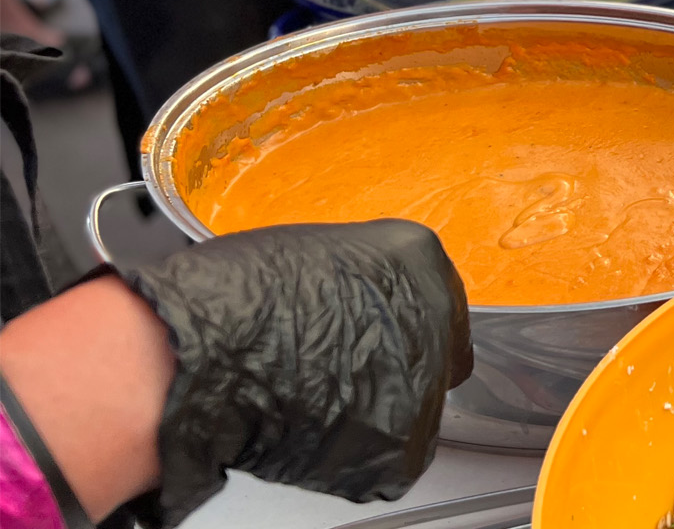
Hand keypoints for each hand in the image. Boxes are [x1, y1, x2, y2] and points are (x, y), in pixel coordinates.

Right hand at [119, 220, 471, 526]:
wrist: (201, 352)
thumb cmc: (235, 296)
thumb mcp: (311, 251)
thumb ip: (358, 274)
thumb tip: (355, 296)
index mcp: (417, 255)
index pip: (438, 296)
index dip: (403, 322)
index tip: (382, 335)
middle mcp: (436, 316)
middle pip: (436, 352)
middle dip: (397, 366)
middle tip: (344, 372)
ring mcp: (424, 384)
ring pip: (411, 408)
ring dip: (373, 411)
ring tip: (313, 401)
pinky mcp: (403, 447)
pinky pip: (386, 458)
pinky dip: (354, 456)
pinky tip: (311, 432)